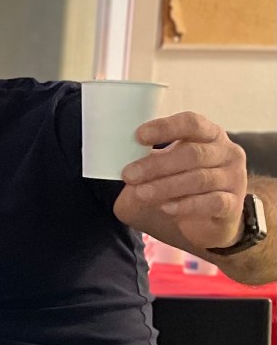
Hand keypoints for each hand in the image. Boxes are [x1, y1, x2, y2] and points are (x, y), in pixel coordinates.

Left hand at [119, 112, 246, 248]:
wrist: (207, 222)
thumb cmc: (179, 185)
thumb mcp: (162, 168)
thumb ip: (144, 159)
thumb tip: (111, 154)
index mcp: (208, 134)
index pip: (191, 123)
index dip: (165, 128)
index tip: (138, 136)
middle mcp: (226, 152)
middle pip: (192, 153)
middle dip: (157, 164)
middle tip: (128, 175)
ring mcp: (233, 178)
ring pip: (200, 179)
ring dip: (165, 186)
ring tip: (141, 193)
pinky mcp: (232, 205)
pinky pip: (212, 202)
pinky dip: (186, 205)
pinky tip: (166, 208)